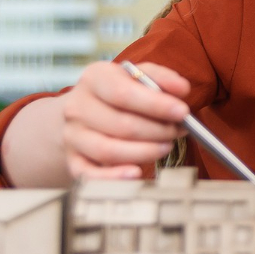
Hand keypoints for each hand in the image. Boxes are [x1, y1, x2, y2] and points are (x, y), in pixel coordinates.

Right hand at [60, 62, 190, 179]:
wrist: (81, 111)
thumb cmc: (117, 93)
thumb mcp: (136, 76)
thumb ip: (161, 78)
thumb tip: (181, 89)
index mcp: (94, 78)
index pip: (123, 93)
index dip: (156, 105)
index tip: (182, 112)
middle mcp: (77, 107)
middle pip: (121, 124)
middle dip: (158, 130)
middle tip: (178, 131)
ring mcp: (72, 136)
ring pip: (108, 150)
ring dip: (145, 152)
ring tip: (166, 146)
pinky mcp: (72, 160)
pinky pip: (90, 174)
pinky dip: (114, 177)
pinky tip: (136, 173)